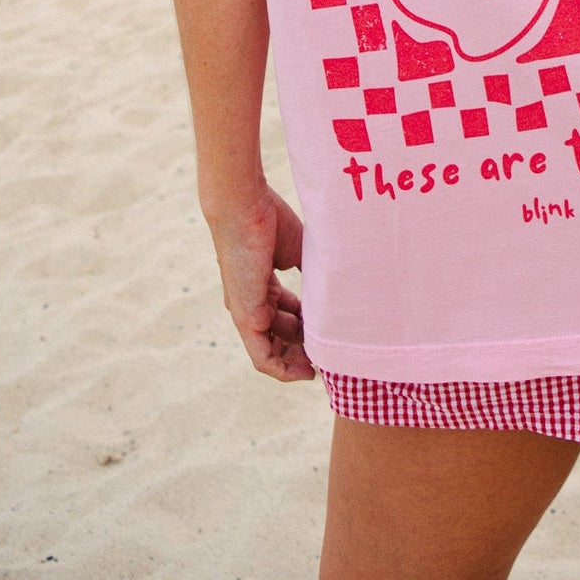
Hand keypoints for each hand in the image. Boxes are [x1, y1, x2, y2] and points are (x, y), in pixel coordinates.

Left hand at [206, 186, 314, 381]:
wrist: (245, 207)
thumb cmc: (269, 220)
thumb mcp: (298, 251)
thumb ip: (311, 273)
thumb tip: (334, 289)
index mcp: (263, 285)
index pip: (287, 316)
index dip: (309, 327)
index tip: (331, 333)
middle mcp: (253, 302)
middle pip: (281, 336)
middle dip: (306, 348)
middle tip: (331, 355)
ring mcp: (247, 311)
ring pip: (273, 350)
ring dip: (298, 361)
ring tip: (324, 365)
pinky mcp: (246, 317)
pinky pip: (263, 356)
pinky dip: (283, 369)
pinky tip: (305, 372)